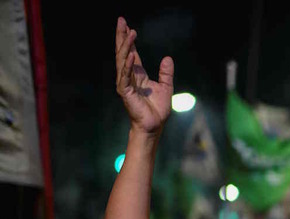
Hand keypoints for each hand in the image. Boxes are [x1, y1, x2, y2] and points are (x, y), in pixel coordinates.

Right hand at [115, 17, 172, 135]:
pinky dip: (128, 65)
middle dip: (122, 36)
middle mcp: (129, 76)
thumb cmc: (158, 109)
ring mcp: (125, 83)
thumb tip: (167, 58)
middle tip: (121, 20)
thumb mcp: (166, 87)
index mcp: (138, 74)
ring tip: (129, 32)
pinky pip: (125, 76)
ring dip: (126, 46)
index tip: (128, 25)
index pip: (132, 53)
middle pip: (124, 52)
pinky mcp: (125, 91)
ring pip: (123, 60)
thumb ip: (166, 73)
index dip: (130, 40)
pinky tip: (130, 55)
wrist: (155, 125)